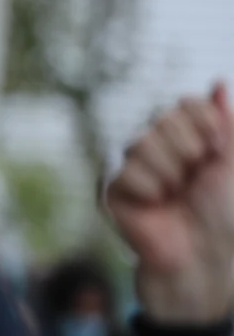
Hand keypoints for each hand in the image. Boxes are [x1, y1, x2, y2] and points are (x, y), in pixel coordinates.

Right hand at [106, 87, 233, 322]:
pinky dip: (149, 191)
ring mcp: (132, 167)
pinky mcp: (112, 190)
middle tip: (193, 179)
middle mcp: (156, 146)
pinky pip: (126, 173)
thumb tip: (219, 82)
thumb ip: (225, 122)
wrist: (204, 253)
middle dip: (187, 149)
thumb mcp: (232, 162)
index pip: (186, 104)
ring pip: (141, 143)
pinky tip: (155, 206)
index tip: (216, 153)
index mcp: (187, 136)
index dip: (205, 125)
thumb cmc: (224, 210)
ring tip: (174, 195)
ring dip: (170, 172)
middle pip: (161, 118)